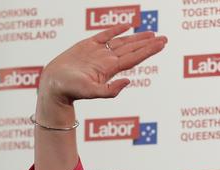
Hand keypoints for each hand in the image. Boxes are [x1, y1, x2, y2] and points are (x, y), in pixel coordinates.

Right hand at [37, 24, 166, 106]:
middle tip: (165, 38)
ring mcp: (98, 52)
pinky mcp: (87, 46)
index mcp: (110, 69)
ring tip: (152, 34)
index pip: (134, 57)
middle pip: (133, 49)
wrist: (54, 85)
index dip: (149, 50)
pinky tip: (126, 26)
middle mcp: (107, 60)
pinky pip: (104, 35)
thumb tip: (128, 81)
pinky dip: (115, 30)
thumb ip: (110, 90)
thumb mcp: (92, 92)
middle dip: (149, 44)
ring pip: (122, 42)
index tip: (162, 44)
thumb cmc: (71, 90)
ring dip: (137, 38)